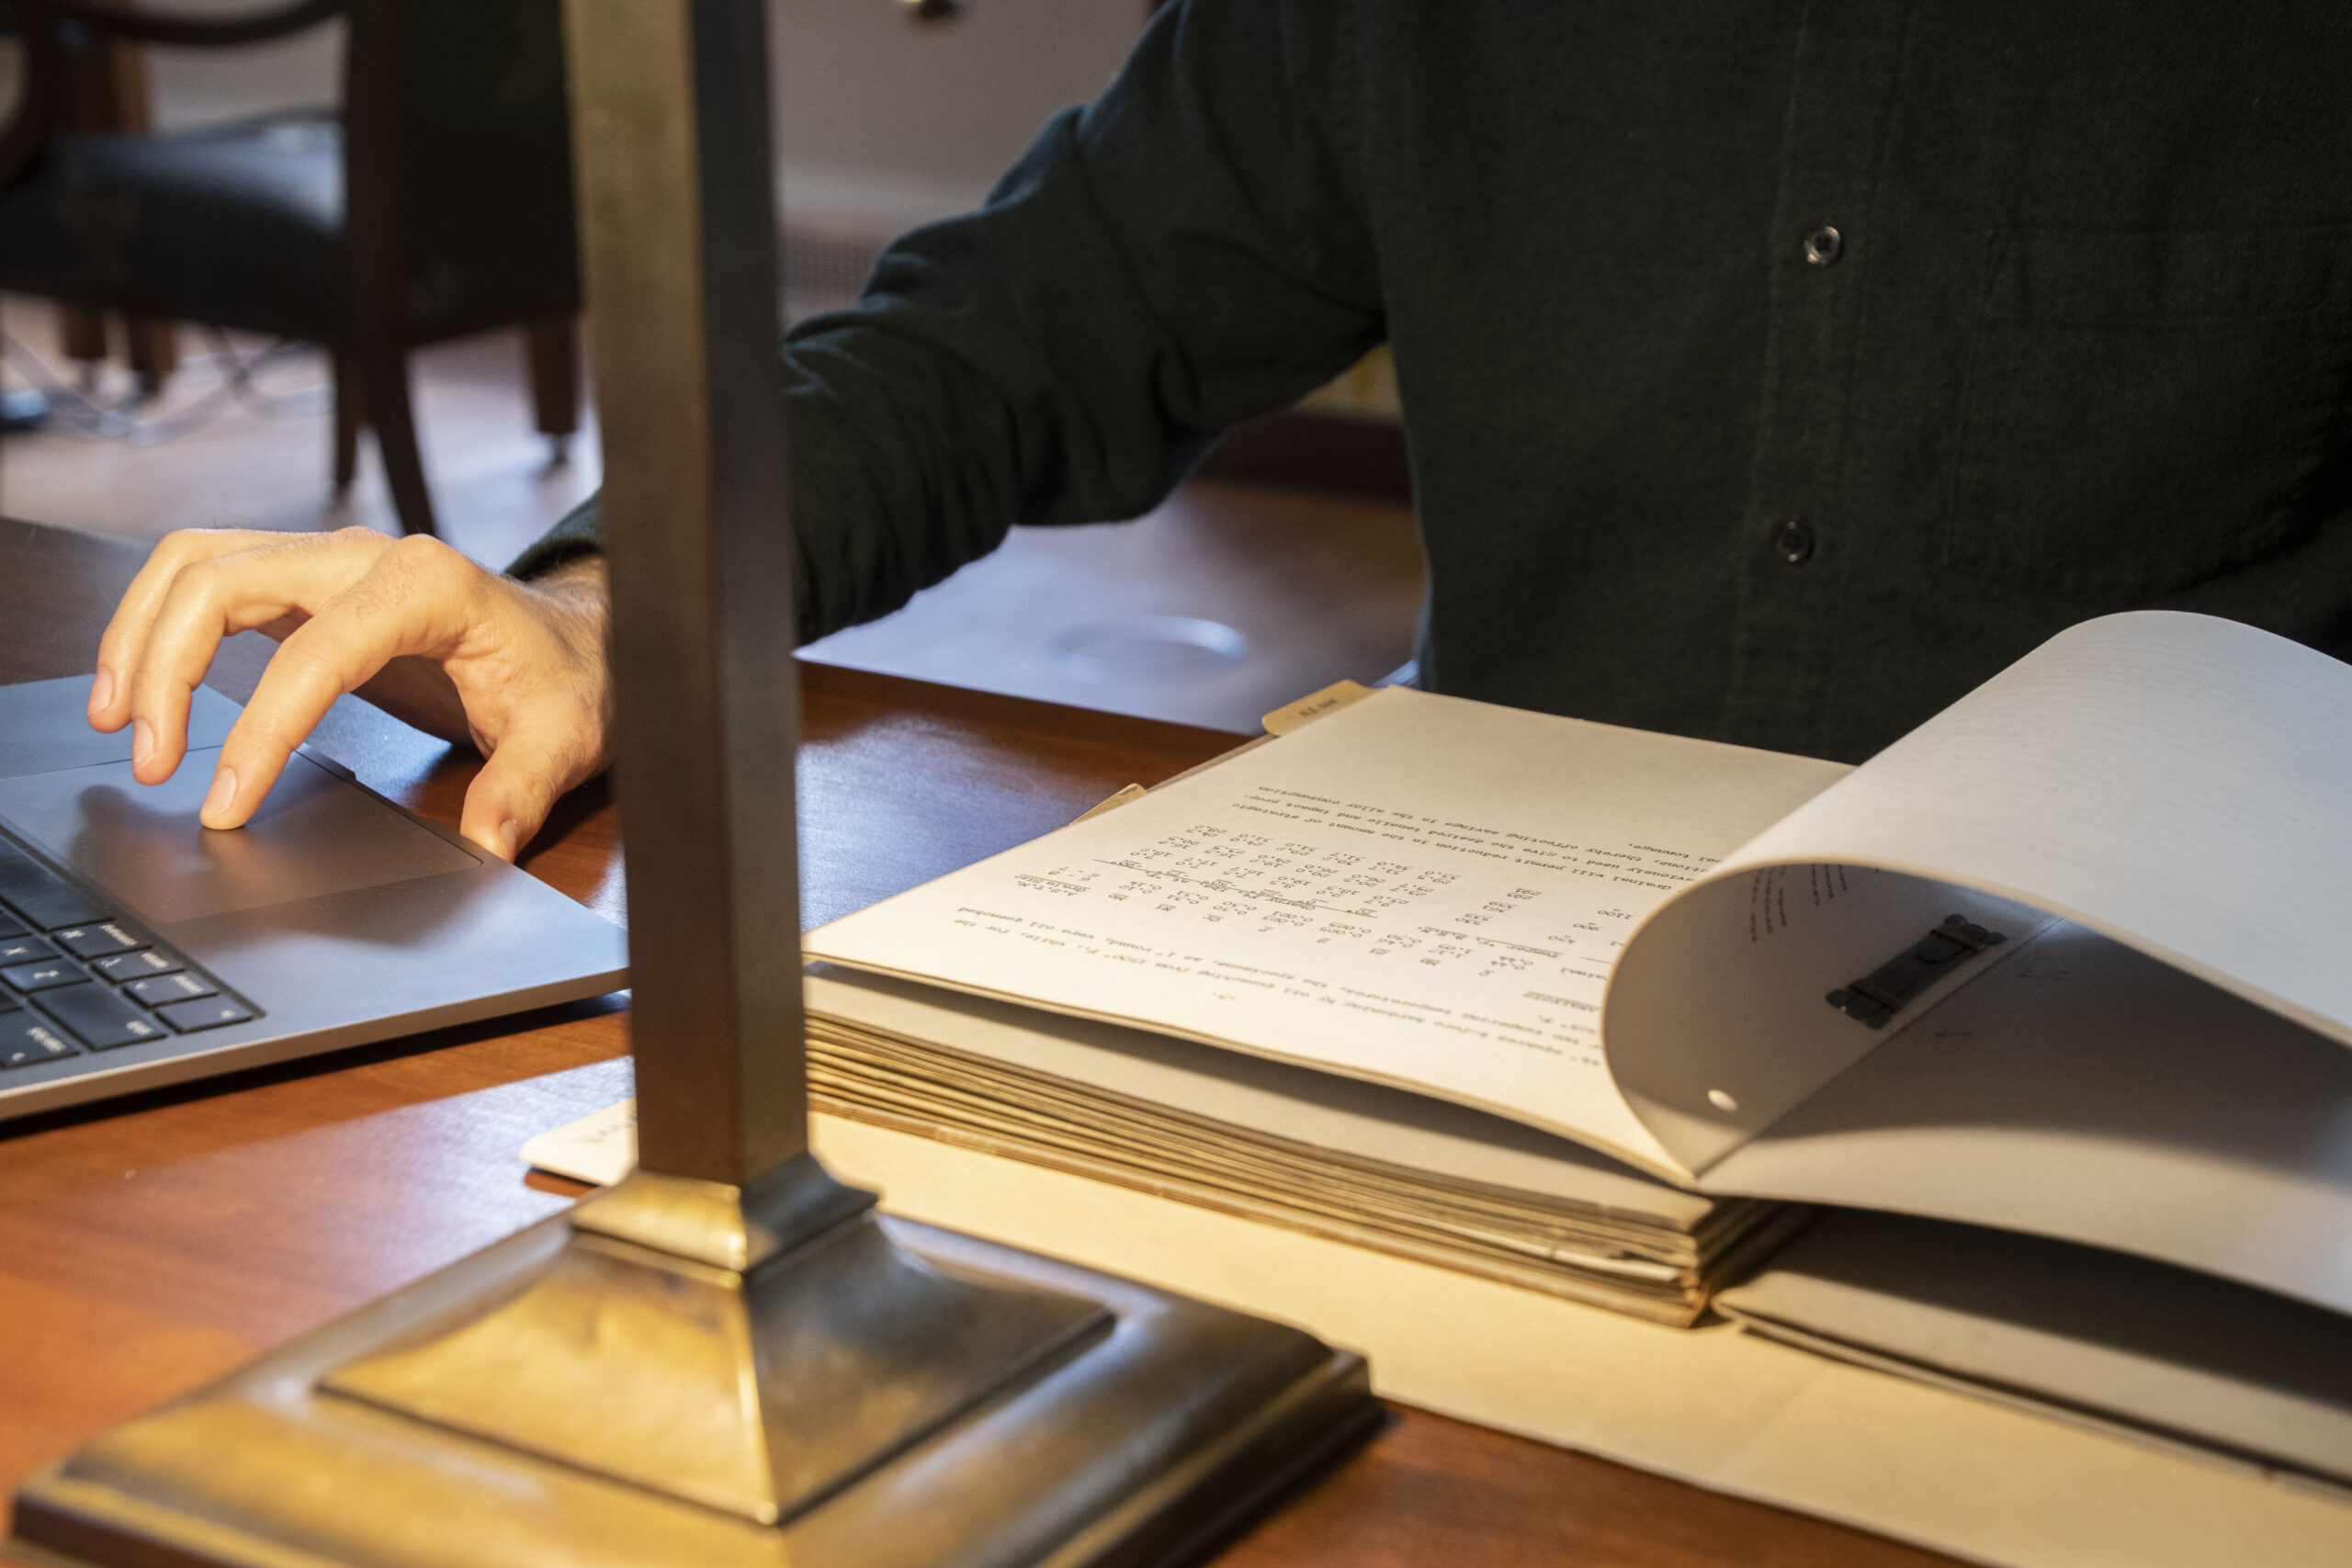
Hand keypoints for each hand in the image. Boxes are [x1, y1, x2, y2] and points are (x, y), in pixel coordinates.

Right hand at [88, 527, 611, 862]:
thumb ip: (524, 790)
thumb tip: (483, 845)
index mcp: (427, 584)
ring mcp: (331, 562)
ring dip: (142, 637)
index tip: (225, 802)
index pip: (315, 649)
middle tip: (150, 760)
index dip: (260, 727)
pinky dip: (160, 627)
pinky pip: (210, 582)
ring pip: (197, 566)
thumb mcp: (566, 737)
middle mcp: (366, 556)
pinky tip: (142, 691)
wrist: (579, 639)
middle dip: (165, 666)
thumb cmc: (569, 679)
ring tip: (119, 724)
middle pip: (221, 578)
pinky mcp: (308, 584)